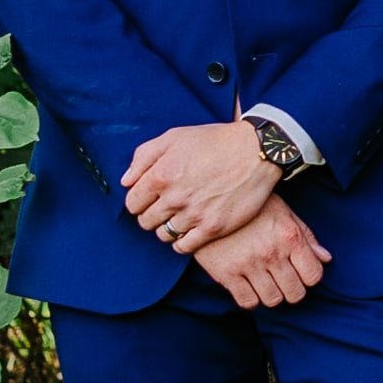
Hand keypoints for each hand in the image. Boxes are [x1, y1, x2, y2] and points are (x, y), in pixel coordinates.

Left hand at [120, 120, 282, 250]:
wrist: (257, 151)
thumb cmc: (215, 141)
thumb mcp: (174, 136)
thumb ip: (143, 156)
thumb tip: (126, 181)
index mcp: (161, 175)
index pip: (132, 203)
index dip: (139, 200)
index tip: (150, 197)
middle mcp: (174, 198)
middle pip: (145, 221)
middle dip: (151, 214)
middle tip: (166, 206)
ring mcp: (194, 215)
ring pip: (163, 235)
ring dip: (167, 227)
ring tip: (180, 216)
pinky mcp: (213, 227)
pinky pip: (184, 247)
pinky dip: (182, 241)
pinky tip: (190, 229)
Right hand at [193, 200, 327, 310]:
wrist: (210, 202)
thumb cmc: (252, 207)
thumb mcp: (283, 212)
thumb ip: (306, 236)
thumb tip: (325, 259)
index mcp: (289, 236)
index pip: (313, 275)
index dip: (310, 277)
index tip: (301, 273)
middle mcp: (271, 252)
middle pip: (295, 293)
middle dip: (293, 289)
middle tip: (284, 280)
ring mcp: (248, 264)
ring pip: (272, 300)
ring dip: (272, 294)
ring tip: (266, 282)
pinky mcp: (226, 273)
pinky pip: (247, 302)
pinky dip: (251, 299)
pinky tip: (249, 286)